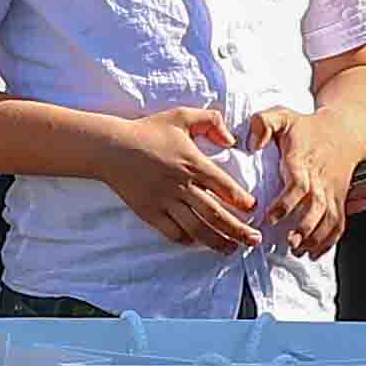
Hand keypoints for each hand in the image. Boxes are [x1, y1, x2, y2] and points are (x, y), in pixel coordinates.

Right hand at [95, 105, 271, 255]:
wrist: (111, 147)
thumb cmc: (147, 130)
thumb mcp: (181, 116)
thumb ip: (211, 120)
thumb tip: (231, 140)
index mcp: (193, 163)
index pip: (226, 187)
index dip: (243, 201)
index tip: (253, 208)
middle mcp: (182, 186)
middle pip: (216, 214)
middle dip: (239, 230)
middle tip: (254, 239)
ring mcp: (165, 201)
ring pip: (197, 228)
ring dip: (218, 242)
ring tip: (232, 249)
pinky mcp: (150, 212)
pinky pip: (173, 232)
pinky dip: (188, 240)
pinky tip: (198, 242)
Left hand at [263, 104, 365, 253]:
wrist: (345, 131)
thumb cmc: (308, 127)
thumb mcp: (282, 115)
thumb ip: (263, 123)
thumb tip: (251, 143)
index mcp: (303, 160)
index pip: (297, 185)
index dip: (284, 204)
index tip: (269, 218)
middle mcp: (320, 178)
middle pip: (316, 207)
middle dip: (304, 227)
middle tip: (288, 242)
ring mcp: (332, 191)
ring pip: (329, 218)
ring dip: (316, 237)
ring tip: (299, 251)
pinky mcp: (339, 199)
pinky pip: (339, 223)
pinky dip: (329, 240)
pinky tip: (314, 252)